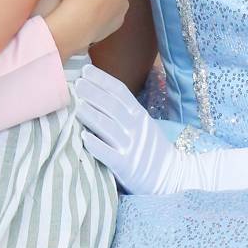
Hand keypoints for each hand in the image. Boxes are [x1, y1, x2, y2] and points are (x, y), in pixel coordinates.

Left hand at [75, 64, 181, 193]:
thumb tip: (97, 94)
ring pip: (109, 128)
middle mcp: (136, 128)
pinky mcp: (126, 168)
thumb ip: (124, 111)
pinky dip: (97, 146)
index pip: (120, 92)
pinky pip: (110, 155)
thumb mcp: (143, 124)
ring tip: (75, 105)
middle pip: (112, 106)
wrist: (172, 177)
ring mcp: (131, 148)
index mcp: (139, 115)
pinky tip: (83, 137)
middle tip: (76, 83)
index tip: (85, 69)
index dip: (103, 79)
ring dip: (91, 115)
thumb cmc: (151, 149)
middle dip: (93, 93)